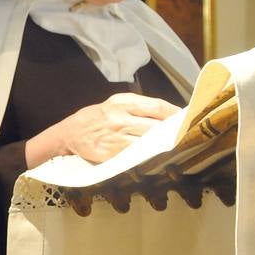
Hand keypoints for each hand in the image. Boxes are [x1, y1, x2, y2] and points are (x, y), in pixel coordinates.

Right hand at [27, 92, 178, 166]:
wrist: (67, 134)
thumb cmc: (94, 119)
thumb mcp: (112, 105)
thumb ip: (136, 108)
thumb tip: (165, 115)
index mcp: (121, 102)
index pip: (156, 106)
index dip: (175, 113)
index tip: (187, 117)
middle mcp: (119, 117)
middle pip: (156, 124)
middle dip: (173, 129)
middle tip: (185, 133)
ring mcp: (115, 135)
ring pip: (148, 139)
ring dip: (163, 143)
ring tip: (174, 143)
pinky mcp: (111, 151)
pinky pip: (136, 153)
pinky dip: (147, 153)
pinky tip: (154, 153)